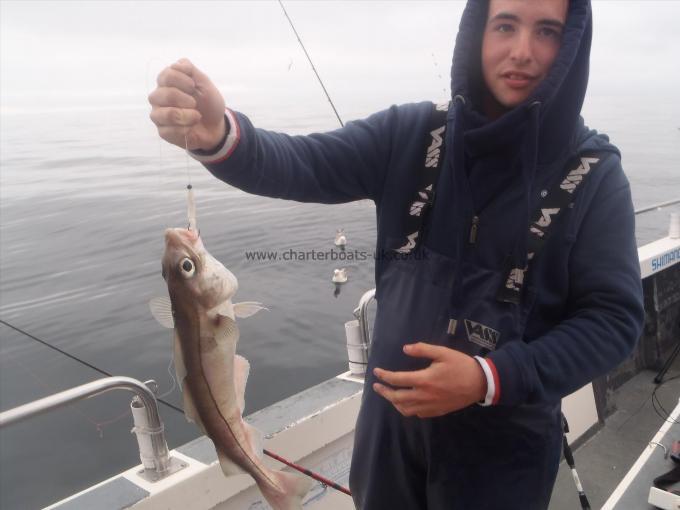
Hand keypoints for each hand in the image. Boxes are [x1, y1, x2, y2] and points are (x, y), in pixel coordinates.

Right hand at [148, 58, 225, 150]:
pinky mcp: (163, 131)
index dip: (181, 80)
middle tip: (194, 103)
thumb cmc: (208, 103)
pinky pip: (168, 130)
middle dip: (182, 99)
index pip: (165, 76)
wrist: (216, 125)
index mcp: (167, 83)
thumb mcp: (204, 83)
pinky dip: (184, 129)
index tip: (193, 86)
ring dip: (183, 115)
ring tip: (196, 116)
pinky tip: (192, 127)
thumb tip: (178, 64)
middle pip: (161, 95)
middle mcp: (159, 97)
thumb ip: (191, 70)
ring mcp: (159, 115)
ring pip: (161, 114)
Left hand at [372, 342, 486, 417]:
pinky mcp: (437, 411)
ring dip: (394, 402)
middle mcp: (424, 395)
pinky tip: (406, 402)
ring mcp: (430, 406)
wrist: (480, 383)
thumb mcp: (443, 352)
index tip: (377, 372)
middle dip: (384, 392)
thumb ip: (423, 349)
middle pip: (397, 398)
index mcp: (424, 380)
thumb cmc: (461, 365)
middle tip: (376, 387)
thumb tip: (405, 349)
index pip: (397, 380)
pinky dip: (407, 409)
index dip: (384, 376)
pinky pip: (417, 414)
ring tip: (389, 395)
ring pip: (405, 409)